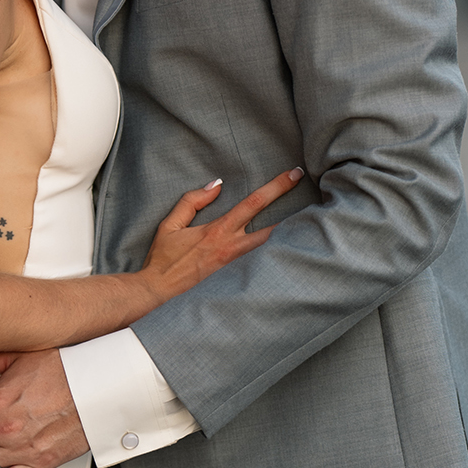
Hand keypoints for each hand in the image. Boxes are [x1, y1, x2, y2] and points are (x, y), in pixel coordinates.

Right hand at [139, 170, 301, 296]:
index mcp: (218, 231)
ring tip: (305, 218)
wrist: (158, 291)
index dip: (276, 187)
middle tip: (310, 194)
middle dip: (292, 207)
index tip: (293, 175)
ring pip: (270, 245)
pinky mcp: (234, 276)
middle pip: (271, 224)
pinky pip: (259, 259)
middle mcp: (232, 247)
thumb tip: (216, 186)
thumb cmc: (163, 259)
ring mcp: (236, 264)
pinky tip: (284, 244)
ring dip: (287, 231)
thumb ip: (192, 201)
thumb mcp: (170, 224)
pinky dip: (273, 249)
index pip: (254, 203)